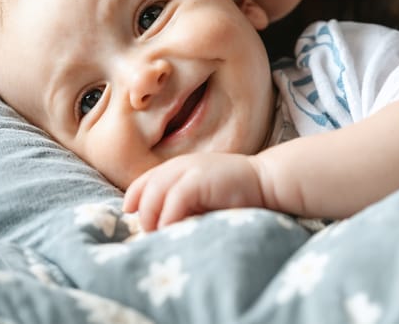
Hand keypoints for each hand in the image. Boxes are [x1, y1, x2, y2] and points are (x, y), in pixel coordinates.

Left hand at [122, 152, 265, 231]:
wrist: (267, 181)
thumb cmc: (237, 194)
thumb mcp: (205, 193)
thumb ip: (184, 201)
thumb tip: (160, 223)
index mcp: (180, 167)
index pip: (145, 181)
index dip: (134, 198)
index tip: (131, 215)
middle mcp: (181, 165)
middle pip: (146, 187)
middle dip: (142, 212)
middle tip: (148, 233)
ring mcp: (190, 169)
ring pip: (155, 192)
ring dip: (152, 216)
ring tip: (158, 234)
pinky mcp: (200, 179)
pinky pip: (174, 199)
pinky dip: (168, 216)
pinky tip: (172, 229)